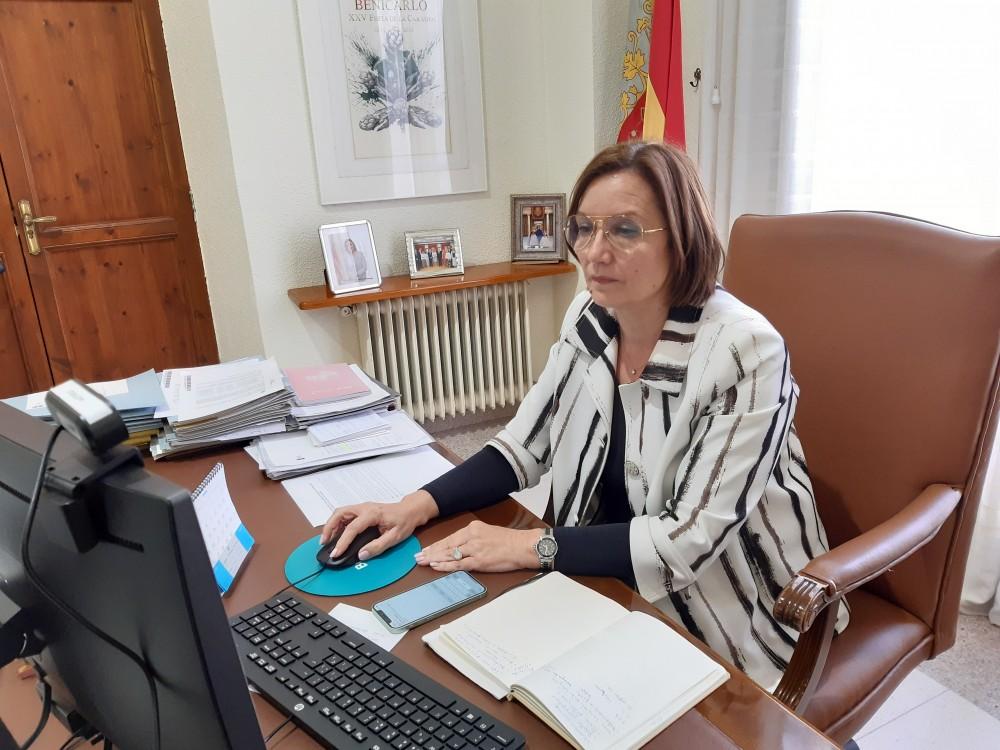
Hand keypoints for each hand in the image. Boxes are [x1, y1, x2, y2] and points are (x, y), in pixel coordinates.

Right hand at [320, 490, 438, 561]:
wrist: (410, 511)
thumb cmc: (404, 521)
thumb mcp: (395, 537)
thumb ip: (378, 546)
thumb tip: (362, 554)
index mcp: (372, 514)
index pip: (352, 528)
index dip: (342, 542)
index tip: (335, 553)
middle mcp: (364, 508)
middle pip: (340, 514)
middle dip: (329, 528)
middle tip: (324, 543)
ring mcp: (362, 508)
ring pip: (340, 513)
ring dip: (331, 525)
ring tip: (327, 540)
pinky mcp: (362, 511)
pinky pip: (345, 515)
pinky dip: (337, 523)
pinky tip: (337, 534)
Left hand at [415, 520, 542, 572]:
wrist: (522, 546)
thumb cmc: (508, 540)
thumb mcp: (487, 532)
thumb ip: (473, 538)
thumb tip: (460, 546)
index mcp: (473, 528)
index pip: (450, 537)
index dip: (436, 545)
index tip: (425, 549)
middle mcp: (471, 537)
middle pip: (446, 545)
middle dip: (430, 552)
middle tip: (418, 557)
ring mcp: (474, 549)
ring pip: (450, 554)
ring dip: (434, 559)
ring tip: (423, 562)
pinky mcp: (479, 561)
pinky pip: (459, 564)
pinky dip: (446, 565)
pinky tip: (437, 566)